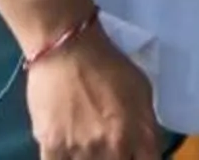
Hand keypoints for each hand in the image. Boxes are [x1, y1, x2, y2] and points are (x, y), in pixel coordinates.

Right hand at [23, 25, 158, 159]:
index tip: (131, 152)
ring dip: (89, 157)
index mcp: (137, 135)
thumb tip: (145, 149)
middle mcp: (112, 148)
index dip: (139, 159)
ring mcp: (81, 151)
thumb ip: (147, 126)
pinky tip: (66, 147)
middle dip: (114, 156)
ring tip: (85, 140)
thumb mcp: (142, 91)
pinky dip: (64, 159)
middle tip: (105, 142)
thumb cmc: (108, 65)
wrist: (68, 49)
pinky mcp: (52, 147)